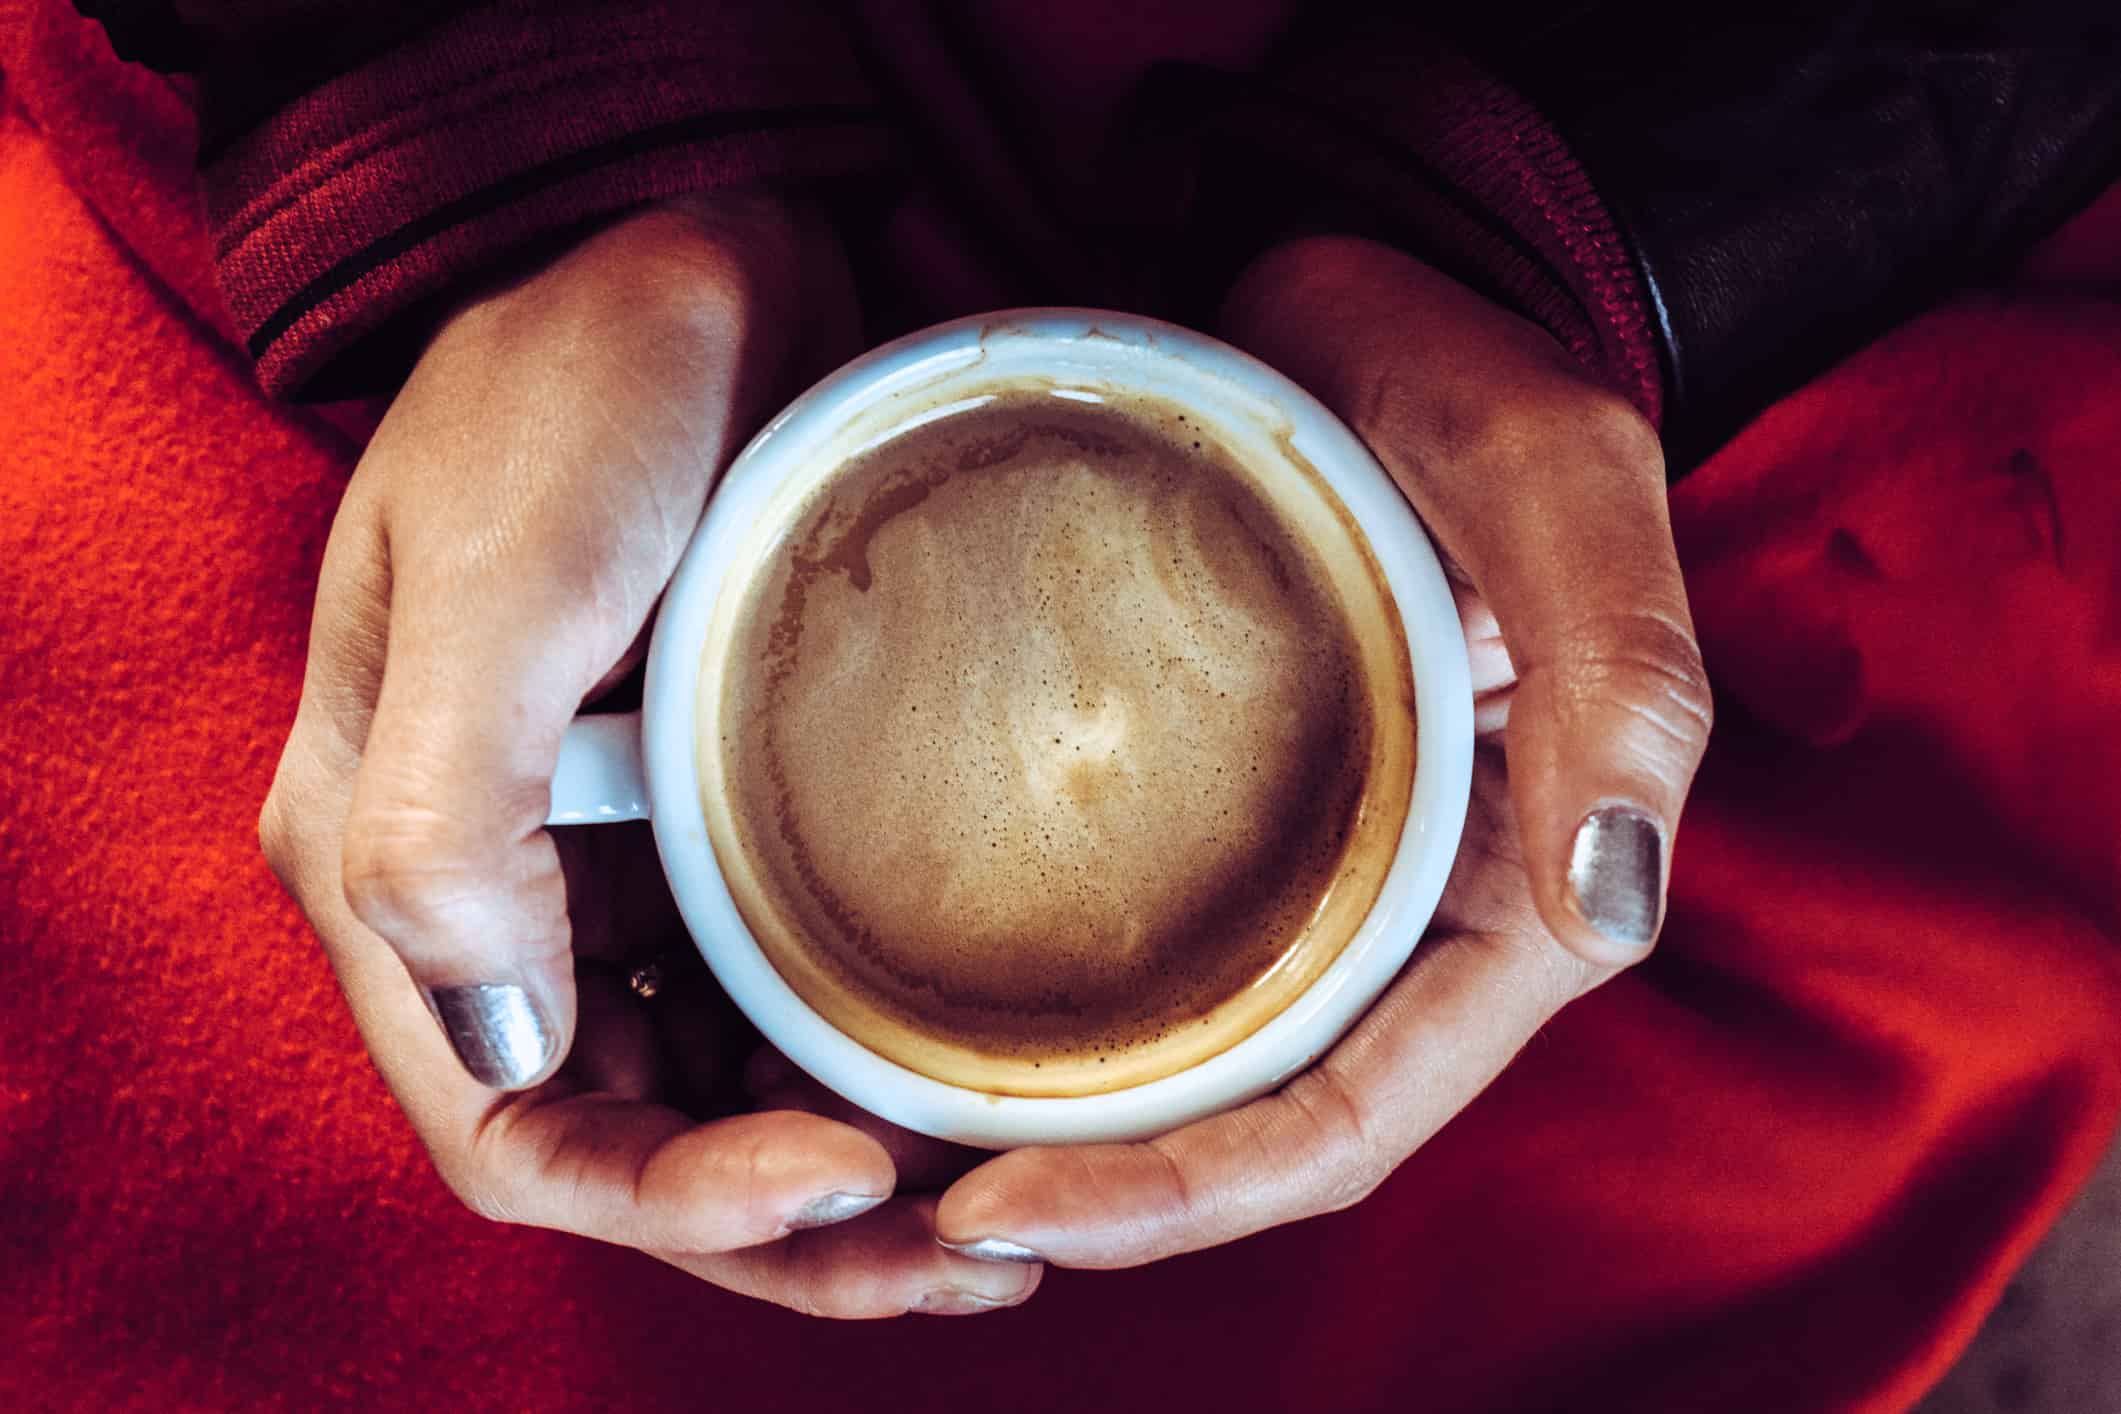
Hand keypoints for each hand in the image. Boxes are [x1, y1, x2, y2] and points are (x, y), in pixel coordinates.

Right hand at [260, 195, 1037, 1316]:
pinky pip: (779, 994)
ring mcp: (614, 862)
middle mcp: (500, 891)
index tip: (846, 1179)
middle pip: (631, 1142)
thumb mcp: (501, 574)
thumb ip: (450, 817)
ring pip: (715, 1091)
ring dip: (848, 1182)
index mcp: (390, 858)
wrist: (702, 253)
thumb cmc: (587, 385)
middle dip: (791, 1231)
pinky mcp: (715, 820)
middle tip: (977, 1255)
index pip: (515, 1119)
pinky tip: (975, 1092)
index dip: (673, 1199)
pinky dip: (863, 1067)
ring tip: (1007, 1215)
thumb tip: (510, 1047)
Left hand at [934, 237, 1712, 1266]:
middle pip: (1252, 1126)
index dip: (1198, 1194)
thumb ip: (1617, 677)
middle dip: (1103, 1198)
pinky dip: (1041, 1018)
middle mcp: (1404, 914)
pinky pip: (1131, 957)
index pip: (1355, 1114)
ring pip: (1184, 1069)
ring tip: (893, 1157)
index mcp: (1508, 891)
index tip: (1015, 1210)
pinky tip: (918, 1021)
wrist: (1345, 300)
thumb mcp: (1558, 488)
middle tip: (921, 1213)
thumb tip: (1610, 910)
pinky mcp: (1217, 815)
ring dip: (1058, 1138)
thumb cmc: (1467, 376)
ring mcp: (1306, 873)